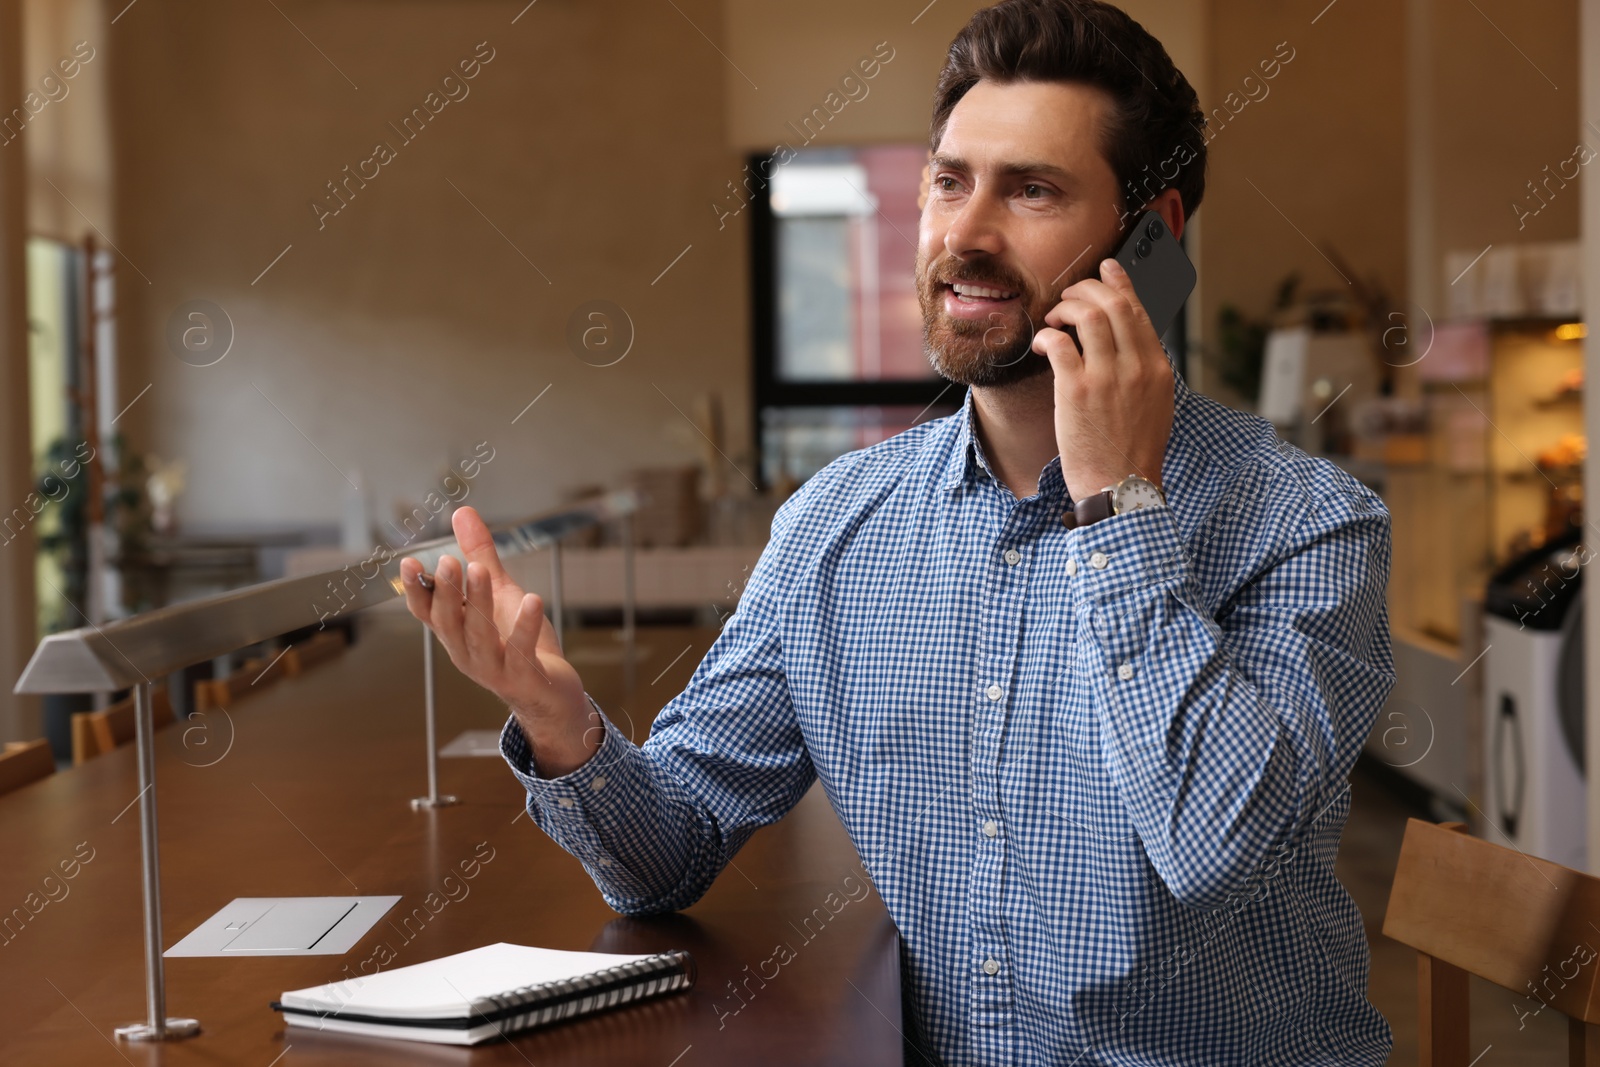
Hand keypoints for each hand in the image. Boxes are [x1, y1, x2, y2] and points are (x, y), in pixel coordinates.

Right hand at [400, 506, 597, 775]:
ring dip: (479, 602)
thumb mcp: (500, 592)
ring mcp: (493, 668)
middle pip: (449, 622)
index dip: (415, 590)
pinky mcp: (523, 677)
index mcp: (456, 632)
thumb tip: (462, 512)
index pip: (427, 612)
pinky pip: (521, 652)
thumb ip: (480, 554)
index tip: (408, 562)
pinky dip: (525, 627)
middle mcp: (467, 652)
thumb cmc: (519, 641)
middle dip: (447, 592)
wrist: (550, 693)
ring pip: (479, 636)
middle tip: (449, 561)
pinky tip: (532, 600)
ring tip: (482, 571)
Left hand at [1032, 257, 1174, 503]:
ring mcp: (1106, 376)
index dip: (1119, 282)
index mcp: (1157, 367)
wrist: (1119, 485)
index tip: (1106, 268)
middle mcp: (1136, 366)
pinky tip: (1041, 343)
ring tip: (1054, 317)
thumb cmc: (1131, 450)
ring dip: (1064, 307)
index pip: (1139, 310)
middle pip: (1112, 303)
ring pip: (1086, 315)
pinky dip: (1046, 334)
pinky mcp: (1076, 390)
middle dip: (1086, 288)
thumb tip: (1125, 340)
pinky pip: (1059, 342)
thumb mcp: (1154, 404)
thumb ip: (1143, 369)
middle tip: (1069, 294)